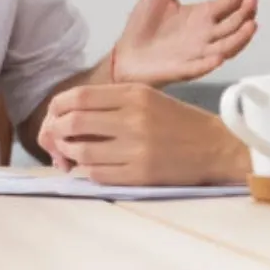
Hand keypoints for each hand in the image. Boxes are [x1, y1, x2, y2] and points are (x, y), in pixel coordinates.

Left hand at [37, 84, 248, 185]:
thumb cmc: (176, 121)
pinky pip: (98, 174)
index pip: (79, 97)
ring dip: (69, 154)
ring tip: (71, 154)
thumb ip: (109, 103)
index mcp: (134, 95)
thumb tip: (64, 116)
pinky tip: (91, 166)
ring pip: (82, 152)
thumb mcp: (146, 98)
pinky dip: (87, 171)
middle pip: (74, 123)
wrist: (215, 147)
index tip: (54, 115)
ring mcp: (137, 149)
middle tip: (55, 138)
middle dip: (56, 131)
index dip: (57, 107)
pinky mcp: (141, 175)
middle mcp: (134, 119)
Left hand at [109, 0, 261, 85]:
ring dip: (240, 37)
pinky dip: (210, 62)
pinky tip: (218, 56)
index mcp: (203, 15)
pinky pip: (200, 67)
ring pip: (227, 46)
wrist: (126, 56)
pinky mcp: (183, 69)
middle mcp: (206, 34)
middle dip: (246, 12)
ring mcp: (198, 53)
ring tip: (251, 24)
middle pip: (234, 23)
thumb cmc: (144, 27)